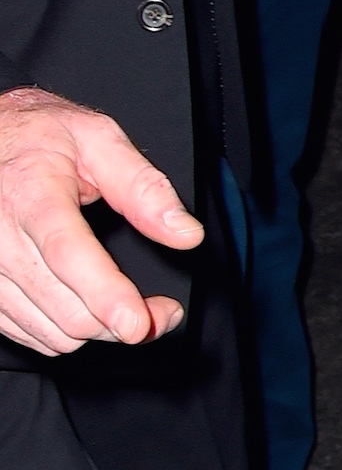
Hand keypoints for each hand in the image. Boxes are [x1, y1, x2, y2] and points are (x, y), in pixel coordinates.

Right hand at [0, 88, 203, 354]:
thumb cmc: (38, 136)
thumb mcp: (98, 139)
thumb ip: (144, 187)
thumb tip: (185, 234)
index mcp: (31, 195)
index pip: (69, 255)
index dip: (107, 296)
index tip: (138, 324)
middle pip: (65, 308)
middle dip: (122, 322)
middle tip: (162, 312)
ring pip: (50, 332)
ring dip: (98, 331)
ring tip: (127, 306)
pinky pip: (28, 333)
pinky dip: (66, 332)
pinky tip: (87, 307)